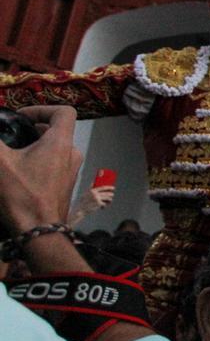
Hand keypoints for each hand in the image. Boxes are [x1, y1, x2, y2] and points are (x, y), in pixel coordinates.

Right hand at [0, 106, 82, 233]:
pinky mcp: (64, 185)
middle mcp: (71, 154)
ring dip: (33, 147)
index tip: (21, 118)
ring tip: (11, 156)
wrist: (39, 231)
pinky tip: (17, 174)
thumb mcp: (0, 163)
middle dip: (32, 130)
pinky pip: (53, 165)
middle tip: (11, 137)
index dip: (42, 109)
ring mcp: (70, 171)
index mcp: (61, 143)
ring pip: (53, 149)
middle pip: (56, 131)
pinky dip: (37, 162)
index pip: (64, 112)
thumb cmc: (22, 195)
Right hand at [75, 185, 114, 212]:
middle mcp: (95, 194)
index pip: (103, 187)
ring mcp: (97, 199)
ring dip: (109, 200)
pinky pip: (105, 204)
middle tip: (112, 195)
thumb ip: (90, 188)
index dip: (109, 187)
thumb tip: (93, 182)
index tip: (113, 188)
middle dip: (111, 194)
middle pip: (106, 193)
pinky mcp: (99, 204)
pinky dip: (104, 206)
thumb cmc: (83, 202)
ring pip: (107, 198)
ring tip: (109, 201)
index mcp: (92, 191)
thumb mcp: (85, 194)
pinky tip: (102, 207)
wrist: (81, 210)